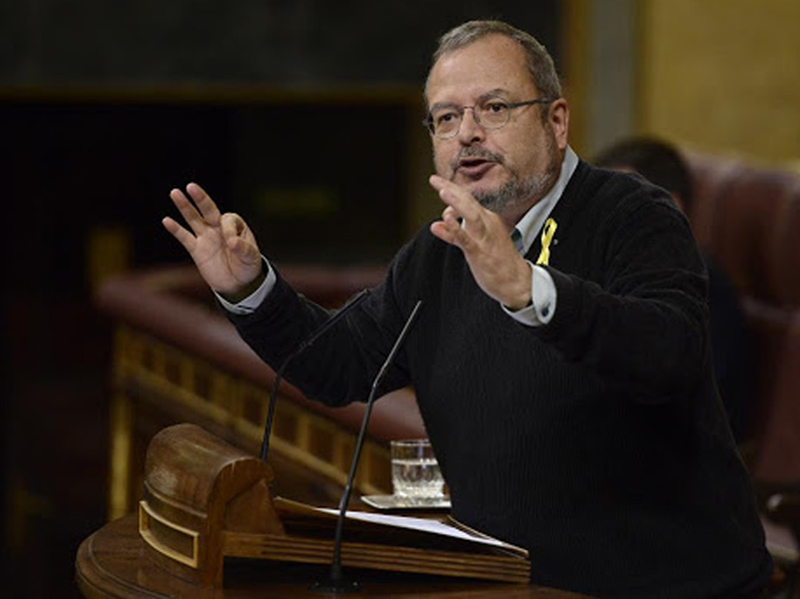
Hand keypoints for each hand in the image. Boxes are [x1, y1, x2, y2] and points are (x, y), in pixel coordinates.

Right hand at [163, 183, 263, 298]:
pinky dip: (176, 229)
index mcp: (235, 225)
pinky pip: (185, 237)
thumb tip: (232, 243)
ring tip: (175, 192)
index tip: (233, 245)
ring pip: (193, 218)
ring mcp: (206, 236)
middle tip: (191, 186)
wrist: (237, 283)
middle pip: (208, 210)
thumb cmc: (247, 266)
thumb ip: (244, 249)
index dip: (229, 231)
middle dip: (201, 198)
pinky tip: (166, 220)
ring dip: (184, 207)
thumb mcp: (252, 258)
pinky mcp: (196, 249)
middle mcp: (218, 227)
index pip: (228, 220)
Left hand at [428, 175, 531, 309]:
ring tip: (443, 191)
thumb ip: (453, 233)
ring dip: (456, 202)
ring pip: (471, 214)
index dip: (452, 189)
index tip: (437, 182)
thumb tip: (435, 225)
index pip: (467, 200)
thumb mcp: (474, 243)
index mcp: (487, 219)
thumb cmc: (498, 262)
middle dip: (451, 189)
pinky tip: (447, 221)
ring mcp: (484, 237)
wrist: (518, 281)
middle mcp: (487, 224)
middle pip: (468, 201)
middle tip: (435, 180)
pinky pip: (467, 238)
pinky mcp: (480, 251)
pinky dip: (457, 229)